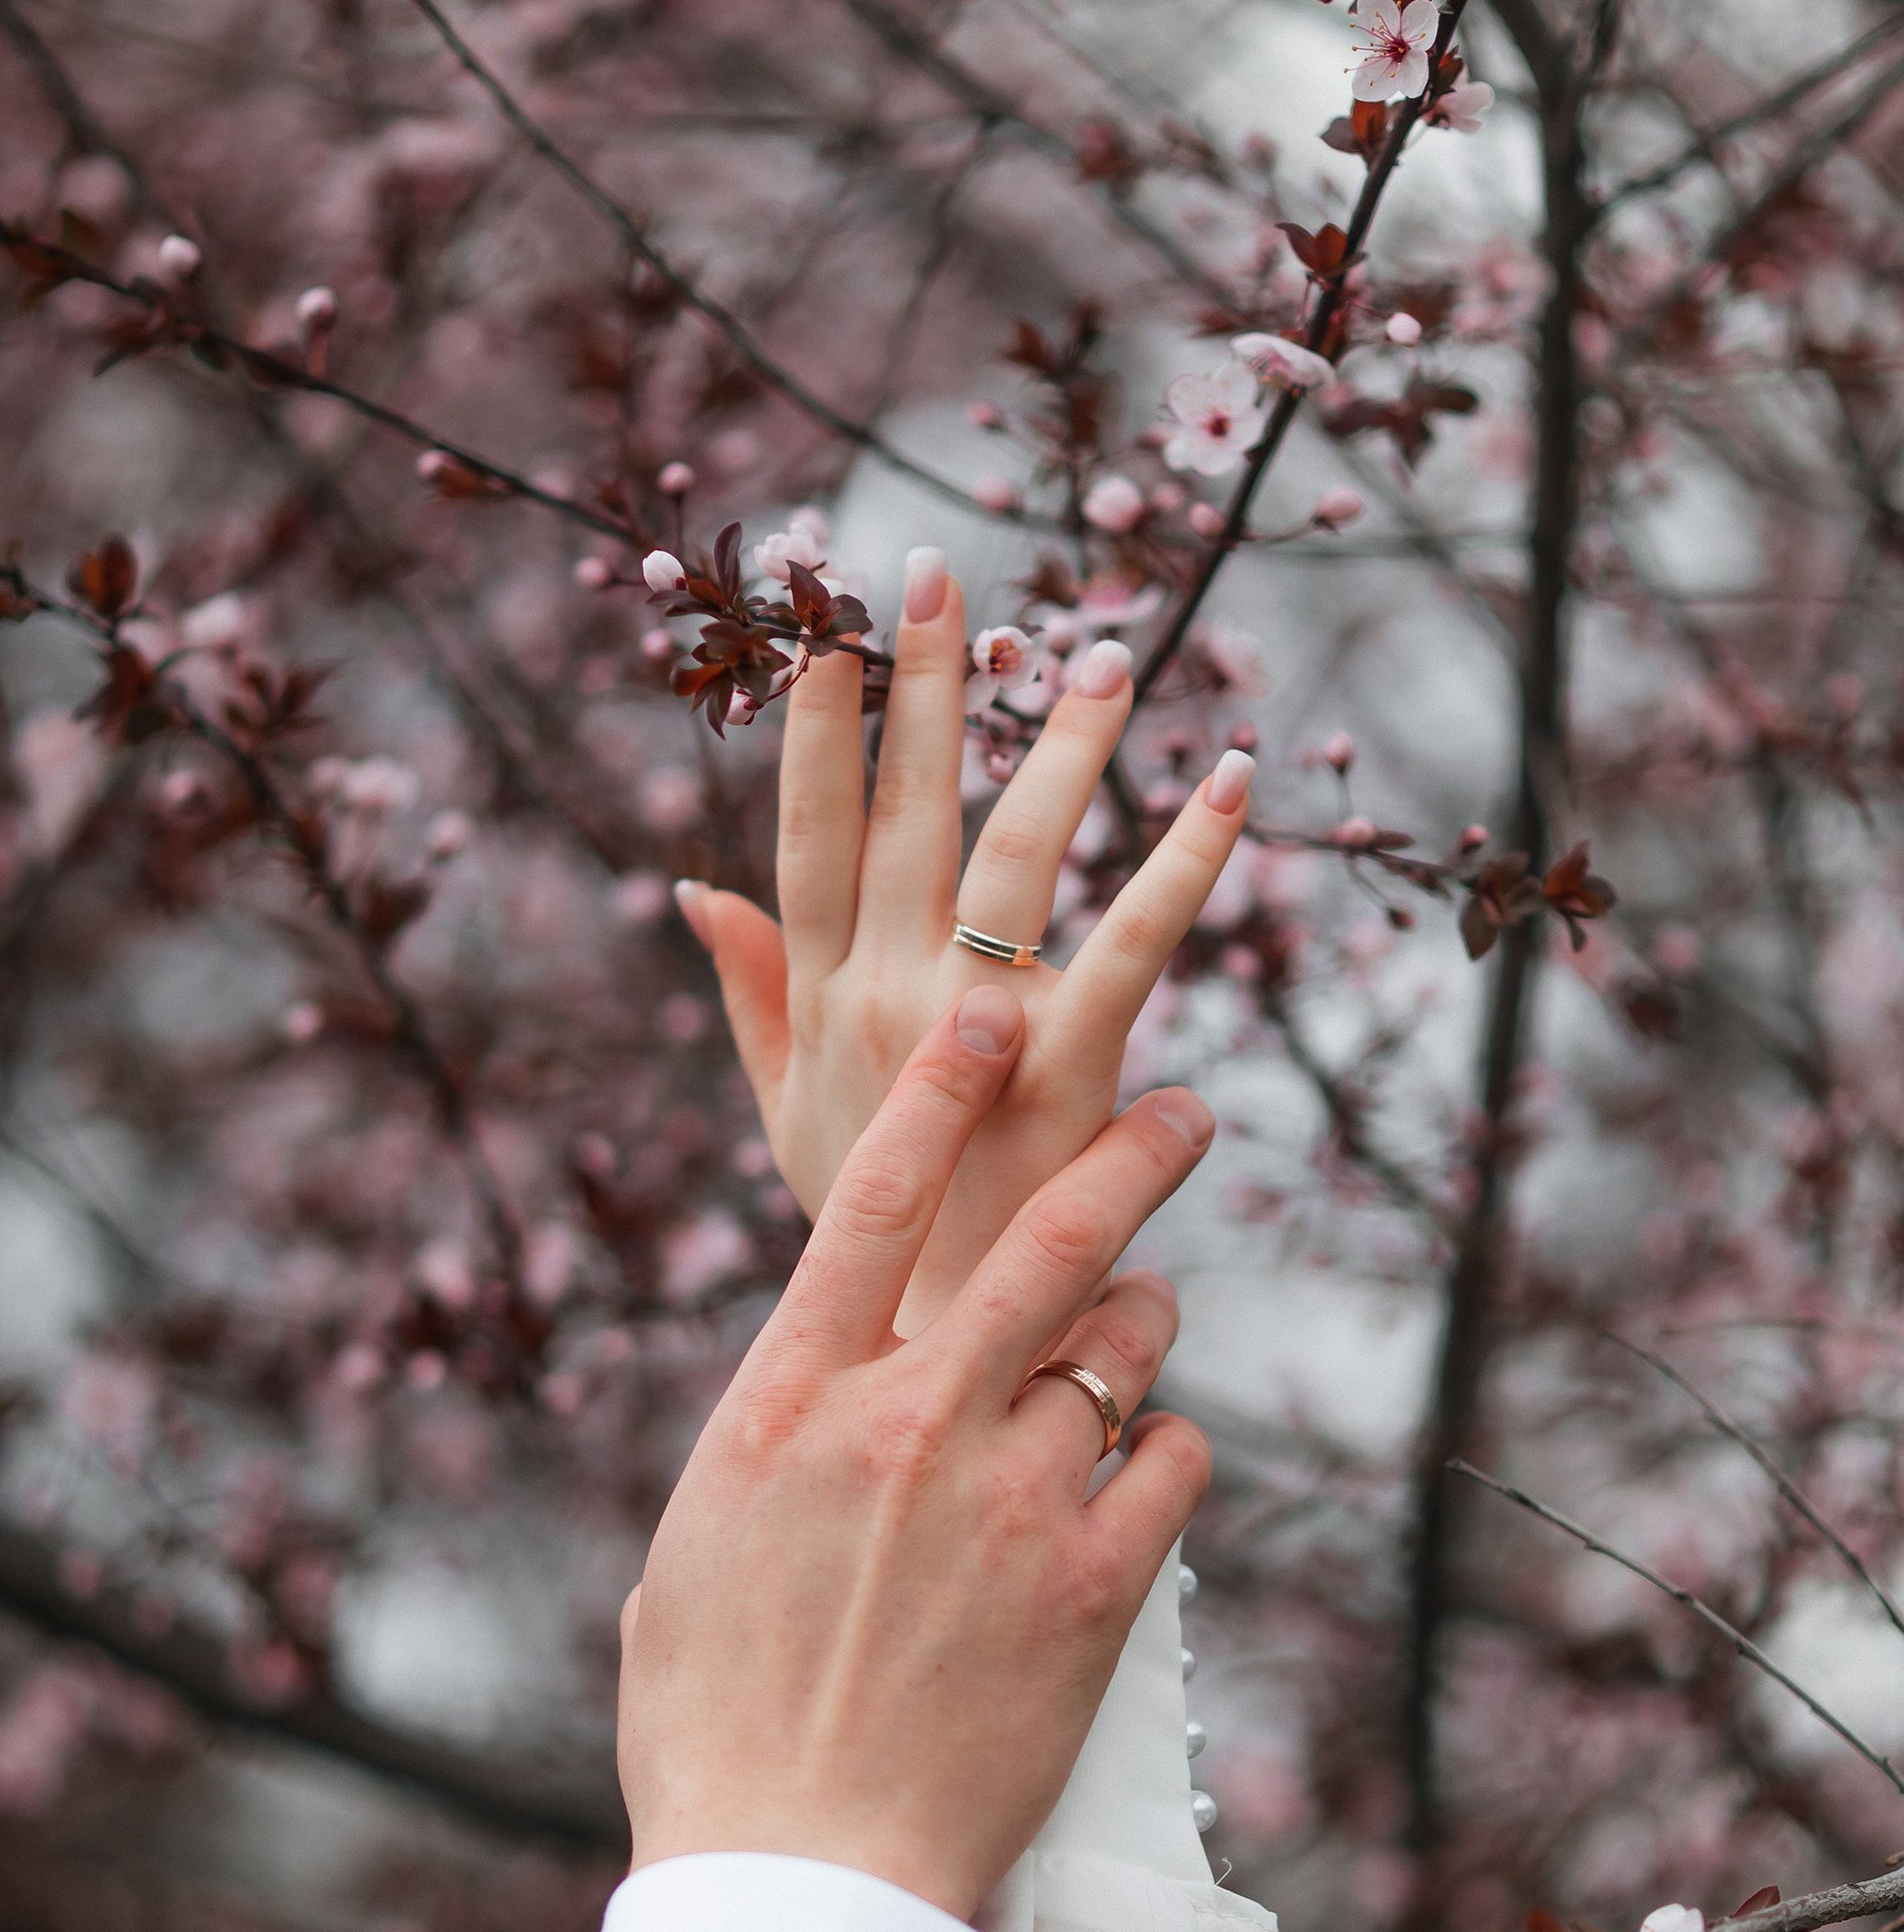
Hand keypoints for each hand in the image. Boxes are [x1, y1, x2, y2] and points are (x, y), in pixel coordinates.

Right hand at [617, 988, 1214, 1919]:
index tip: (990, 1009)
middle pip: (1043, 1235)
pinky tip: (1135, 1495)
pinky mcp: (1095, 1588)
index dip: (939, 1087)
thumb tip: (799, 1412)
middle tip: (1182, 1111)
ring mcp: (1006, 1500)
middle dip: (1127, 1152)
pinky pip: (1175, 1464)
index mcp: (782, 1405)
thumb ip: (758, 1456)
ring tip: (1124, 1363)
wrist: (802, 1885)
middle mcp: (901, 1425)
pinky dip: (1164, 1462)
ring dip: (1140, 1336)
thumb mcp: (688, 1559)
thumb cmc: (716, 1736)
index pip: (871, 1199)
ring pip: (1128, 1347)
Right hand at [675, 547, 1253, 1325]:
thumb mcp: (791, 1115)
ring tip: (1107, 650)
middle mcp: (885, 1001)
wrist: (946, 1358)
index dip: (815, 727)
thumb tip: (696, 888)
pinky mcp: (1069, 1069)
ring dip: (1064, 744)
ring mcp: (975, 1032)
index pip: (809, 834)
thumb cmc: (879, 1234)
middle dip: (922, 688)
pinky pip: (1135, 940)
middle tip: (940, 574)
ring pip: (1016, 853)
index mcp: (822, 1000)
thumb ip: (751, 993)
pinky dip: (1189, 857)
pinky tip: (1234, 782)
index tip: (828, 623)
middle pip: (903, 815)